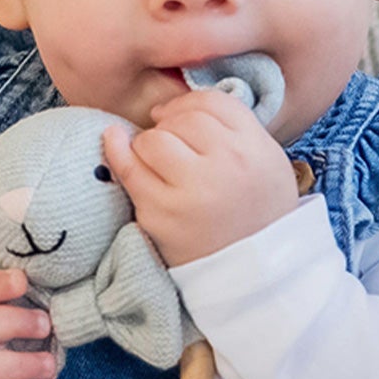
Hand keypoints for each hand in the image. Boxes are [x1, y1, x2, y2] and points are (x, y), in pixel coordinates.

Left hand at [102, 89, 299, 266]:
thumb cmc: (256, 213)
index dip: (190, 105)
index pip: (213, 103)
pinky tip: (112, 139)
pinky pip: (128, 169)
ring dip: (150, 144)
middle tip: (175, 148)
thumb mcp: (265, 161)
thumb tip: (173, 104)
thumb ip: (233, 127)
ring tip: (160, 162)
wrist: (253, 274)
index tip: (180, 117)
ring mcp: (191, 191)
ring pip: (153, 139)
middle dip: (172, 127)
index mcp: (256, 149)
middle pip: (183, 119)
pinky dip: (116, 150)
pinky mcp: (161, 215)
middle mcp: (227, 165)